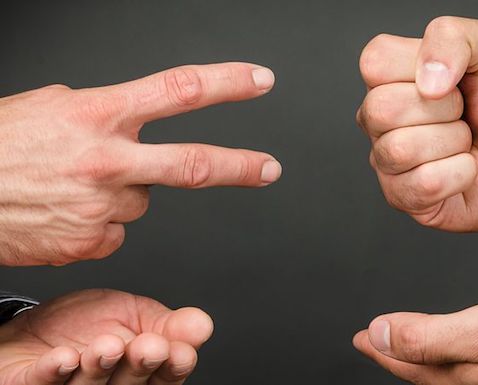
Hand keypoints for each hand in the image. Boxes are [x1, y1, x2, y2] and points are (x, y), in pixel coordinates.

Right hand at [0, 63, 281, 265]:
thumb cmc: (2, 145)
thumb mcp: (55, 106)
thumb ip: (106, 115)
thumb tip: (136, 126)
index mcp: (99, 113)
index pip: (179, 90)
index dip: (227, 83)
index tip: (259, 80)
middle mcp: (107, 160)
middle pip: (192, 164)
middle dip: (239, 167)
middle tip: (270, 168)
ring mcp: (102, 205)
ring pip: (142, 199)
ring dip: (122, 190)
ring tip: (76, 184)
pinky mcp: (92, 242)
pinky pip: (116, 229)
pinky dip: (101, 220)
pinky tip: (68, 211)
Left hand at [0, 289, 211, 384]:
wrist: (31, 322)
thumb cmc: (85, 323)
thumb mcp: (134, 314)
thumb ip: (167, 323)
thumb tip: (203, 324)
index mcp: (140, 370)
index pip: (165, 376)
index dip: (174, 366)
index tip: (181, 350)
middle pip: (132, 384)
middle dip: (142, 364)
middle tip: (150, 346)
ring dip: (101, 366)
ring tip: (107, 345)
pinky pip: (45, 384)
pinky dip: (55, 371)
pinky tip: (66, 357)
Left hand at [354, 295, 477, 384]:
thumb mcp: (477, 331)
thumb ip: (425, 336)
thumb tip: (379, 334)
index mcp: (454, 373)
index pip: (402, 361)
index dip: (377, 347)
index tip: (359, 337)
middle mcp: (466, 380)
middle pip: (414, 367)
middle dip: (388, 353)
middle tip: (369, 341)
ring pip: (432, 367)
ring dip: (410, 355)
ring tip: (396, 345)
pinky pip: (453, 364)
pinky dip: (436, 353)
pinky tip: (442, 349)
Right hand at [357, 17, 477, 231]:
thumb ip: (455, 37)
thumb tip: (427, 81)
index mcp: (392, 78)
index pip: (374, 62)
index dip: (421, 67)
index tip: (452, 79)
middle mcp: (380, 120)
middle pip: (380, 108)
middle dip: (443, 110)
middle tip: (463, 114)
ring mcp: (387, 160)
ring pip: (400, 149)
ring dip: (453, 143)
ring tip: (464, 142)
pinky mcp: (402, 196)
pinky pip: (424, 184)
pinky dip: (460, 174)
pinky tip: (464, 170)